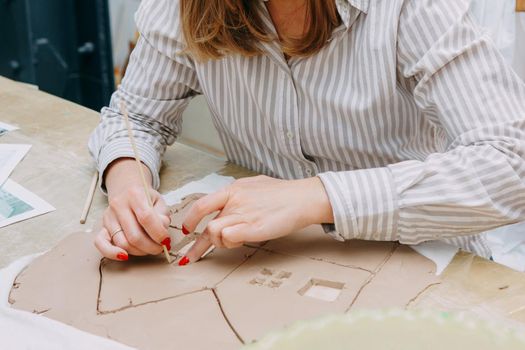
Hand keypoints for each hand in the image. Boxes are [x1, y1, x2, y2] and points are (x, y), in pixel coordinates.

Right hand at [94, 158, 170, 260]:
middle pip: (134, 235)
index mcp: (134, 194)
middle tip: (160, 248)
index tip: (166, 240)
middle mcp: (118, 205)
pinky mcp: (102, 227)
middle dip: (151, 247)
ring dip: (139, 251)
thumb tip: (162, 235)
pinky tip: (125, 256)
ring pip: (122, 243)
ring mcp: (109, 217)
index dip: (158, 233)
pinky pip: (101, 244)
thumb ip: (163, 216)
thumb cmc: (145, 197)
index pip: (146, 217)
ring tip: (149, 248)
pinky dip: (112, 253)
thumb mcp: (159, 201)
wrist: (127, 190)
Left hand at [179, 175, 333, 263]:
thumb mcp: (254, 184)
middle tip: (190, 257)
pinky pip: (229, 238)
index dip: (190, 219)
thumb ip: (238, 193)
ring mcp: (243, 215)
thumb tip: (228, 199)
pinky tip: (238, 242)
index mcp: (233, 189)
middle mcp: (235, 202)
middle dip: (196, 247)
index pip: (201, 205)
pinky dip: (229, 243)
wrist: (302, 198)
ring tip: (232, 243)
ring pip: (215, 233)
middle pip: (207, 226)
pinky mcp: (253, 229)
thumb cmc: (282, 193)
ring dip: (219, 244)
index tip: (187, 229)